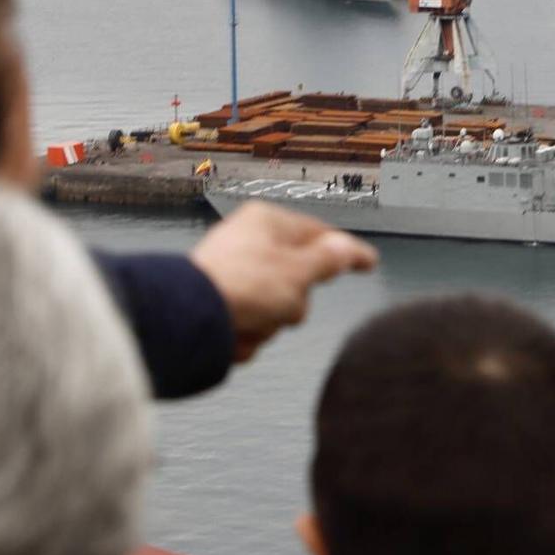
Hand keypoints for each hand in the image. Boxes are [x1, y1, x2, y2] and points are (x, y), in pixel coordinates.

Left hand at [190, 201, 377, 361]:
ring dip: (270, 322)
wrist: (187, 320)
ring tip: (251, 320)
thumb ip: (328, 261)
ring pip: (276, 307)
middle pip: (298, 279)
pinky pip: (253, 322)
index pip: (318, 234)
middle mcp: (249, 243)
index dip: (345, 251)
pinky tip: (236, 332)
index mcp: (266, 222)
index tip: (368, 261)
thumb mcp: (298, 272)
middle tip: (280, 303)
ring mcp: (233, 274)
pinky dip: (249, 332)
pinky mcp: (221, 303)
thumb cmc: (241, 287)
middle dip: (293, 303)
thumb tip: (345, 249)